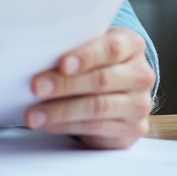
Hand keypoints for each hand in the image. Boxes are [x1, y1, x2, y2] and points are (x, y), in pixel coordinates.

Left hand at [25, 28, 155, 149]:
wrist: (120, 91)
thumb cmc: (98, 63)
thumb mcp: (93, 47)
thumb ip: (76, 47)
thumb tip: (38, 55)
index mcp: (133, 46)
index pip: (112, 49)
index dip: (86, 56)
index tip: (62, 64)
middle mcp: (141, 75)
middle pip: (102, 80)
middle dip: (65, 84)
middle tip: (36, 87)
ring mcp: (138, 104)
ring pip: (98, 107)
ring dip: (61, 111)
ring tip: (35, 114)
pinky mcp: (132, 129)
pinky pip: (96, 128)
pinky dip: (67, 126)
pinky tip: (49, 123)